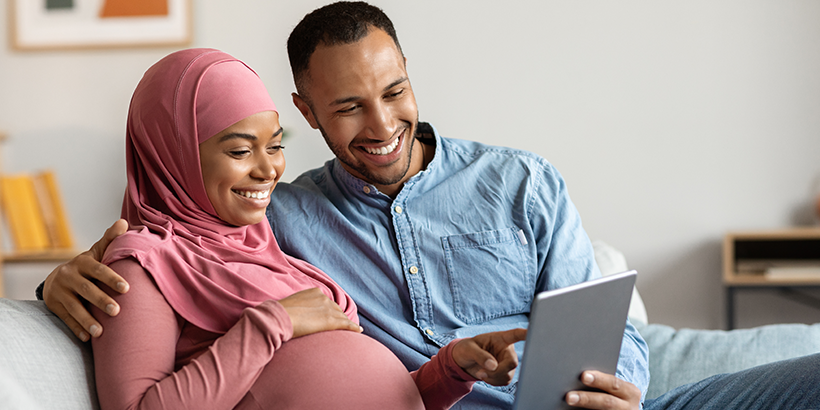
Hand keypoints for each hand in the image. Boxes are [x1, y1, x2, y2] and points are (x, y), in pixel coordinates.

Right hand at [43, 219, 128, 341]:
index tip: (127, 288)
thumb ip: (110, 239)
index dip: (112, 278)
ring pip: (74, 307)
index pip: (99, 270)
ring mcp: (60, 291)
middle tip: (117, 311)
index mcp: (83, 262)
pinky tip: (88, 337)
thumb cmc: (88, 266)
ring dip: (88, 320)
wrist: (60, 277)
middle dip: (101, 300)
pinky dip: (77, 328)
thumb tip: (123, 222)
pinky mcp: (54, 305)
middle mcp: (69, 276)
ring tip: (101, 332)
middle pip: (87, 290)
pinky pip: (66, 318)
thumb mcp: (98, 251)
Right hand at [277, 288, 362, 338]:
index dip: (330, 311)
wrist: (279, 318)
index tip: (331, 316)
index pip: (326, 303)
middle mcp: (323, 298)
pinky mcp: (331, 320)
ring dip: (346, 323)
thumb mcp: (290, 307)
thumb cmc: (278, 315)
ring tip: (351, 330)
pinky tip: (359, 331)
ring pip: (341, 317)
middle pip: (336, 309)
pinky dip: (353, 328)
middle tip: (343, 326)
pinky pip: (346, 324)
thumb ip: (298, 309)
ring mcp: (328, 308)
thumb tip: (294, 316)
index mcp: (313, 292)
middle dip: (339, 317)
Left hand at [452, 328, 526, 385]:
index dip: (525, 334)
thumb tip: (493, 366)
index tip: (532, 332)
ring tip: (481, 373)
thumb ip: (480, 356)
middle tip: (482, 373)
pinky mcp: (507, 372)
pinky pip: (505, 381)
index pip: (515, 335)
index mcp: (500, 338)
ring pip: (509, 374)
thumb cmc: (467, 349)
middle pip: (512, 362)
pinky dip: (494, 382)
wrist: (465, 361)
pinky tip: (487, 377)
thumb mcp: (469, 349)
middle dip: (497, 371)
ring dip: (493, 378)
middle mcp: (508, 349)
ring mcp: (508, 361)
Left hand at [565, 371, 640, 408]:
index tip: (583, 376)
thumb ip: (602, 384)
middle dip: (587, 399)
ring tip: (569, 403)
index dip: (599, 379)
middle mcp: (629, 407)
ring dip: (584, 408)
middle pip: (607, 402)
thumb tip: (579, 378)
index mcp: (630, 392)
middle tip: (569, 396)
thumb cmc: (615, 396)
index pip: (614, 384)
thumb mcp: (616, 390)